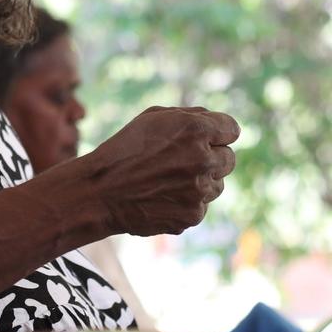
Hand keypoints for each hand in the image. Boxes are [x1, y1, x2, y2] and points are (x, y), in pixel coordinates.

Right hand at [81, 106, 238, 236]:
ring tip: (166, 181)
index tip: (205, 138)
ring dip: (200, 182)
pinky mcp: (193, 215)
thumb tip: (216, 122)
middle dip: (210, 158)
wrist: (100, 192)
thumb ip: (190, 115)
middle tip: (180, 161)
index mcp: (195, 130)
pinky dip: (186, 202)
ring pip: (217, 185)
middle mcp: (204, 159)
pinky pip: (200, 206)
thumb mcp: (151, 118)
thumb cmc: (123, 150)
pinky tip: (160, 197)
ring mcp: (200, 191)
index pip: (231, 129)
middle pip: (228, 158)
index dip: (217, 132)